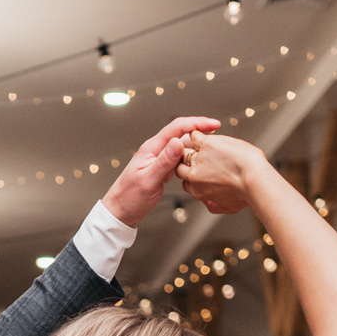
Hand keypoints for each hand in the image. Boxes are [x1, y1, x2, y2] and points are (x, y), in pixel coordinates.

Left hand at [102, 117, 221, 226]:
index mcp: (151, 148)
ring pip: (181, 147)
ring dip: (196, 148)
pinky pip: (178, 160)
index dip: (197, 123)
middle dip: (200, 133)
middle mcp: (156, 150)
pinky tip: (197, 165)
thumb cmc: (128, 198)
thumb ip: (164, 162)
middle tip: (217, 139)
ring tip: (211, 151)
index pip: (177, 128)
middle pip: (181, 134)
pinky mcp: (161, 170)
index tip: (213, 124)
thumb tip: (179, 142)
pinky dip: (189, 160)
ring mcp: (159, 160)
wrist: (119, 212)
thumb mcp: (148, 180)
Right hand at [176, 130, 265, 216]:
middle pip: (180, 168)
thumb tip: (209, 203)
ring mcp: (199, 159)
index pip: (186, 182)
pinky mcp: (206, 144)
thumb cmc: (245, 193)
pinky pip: (194, 136)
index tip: (199, 172)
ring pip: (184, 151)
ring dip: (190, 148)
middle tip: (195, 157)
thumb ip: (214, 206)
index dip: (192, 176)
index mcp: (198, 191)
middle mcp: (195, 176)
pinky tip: (204, 135)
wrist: (253, 178)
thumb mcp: (227, 208)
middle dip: (186, 163)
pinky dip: (197, 134)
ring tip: (201, 147)